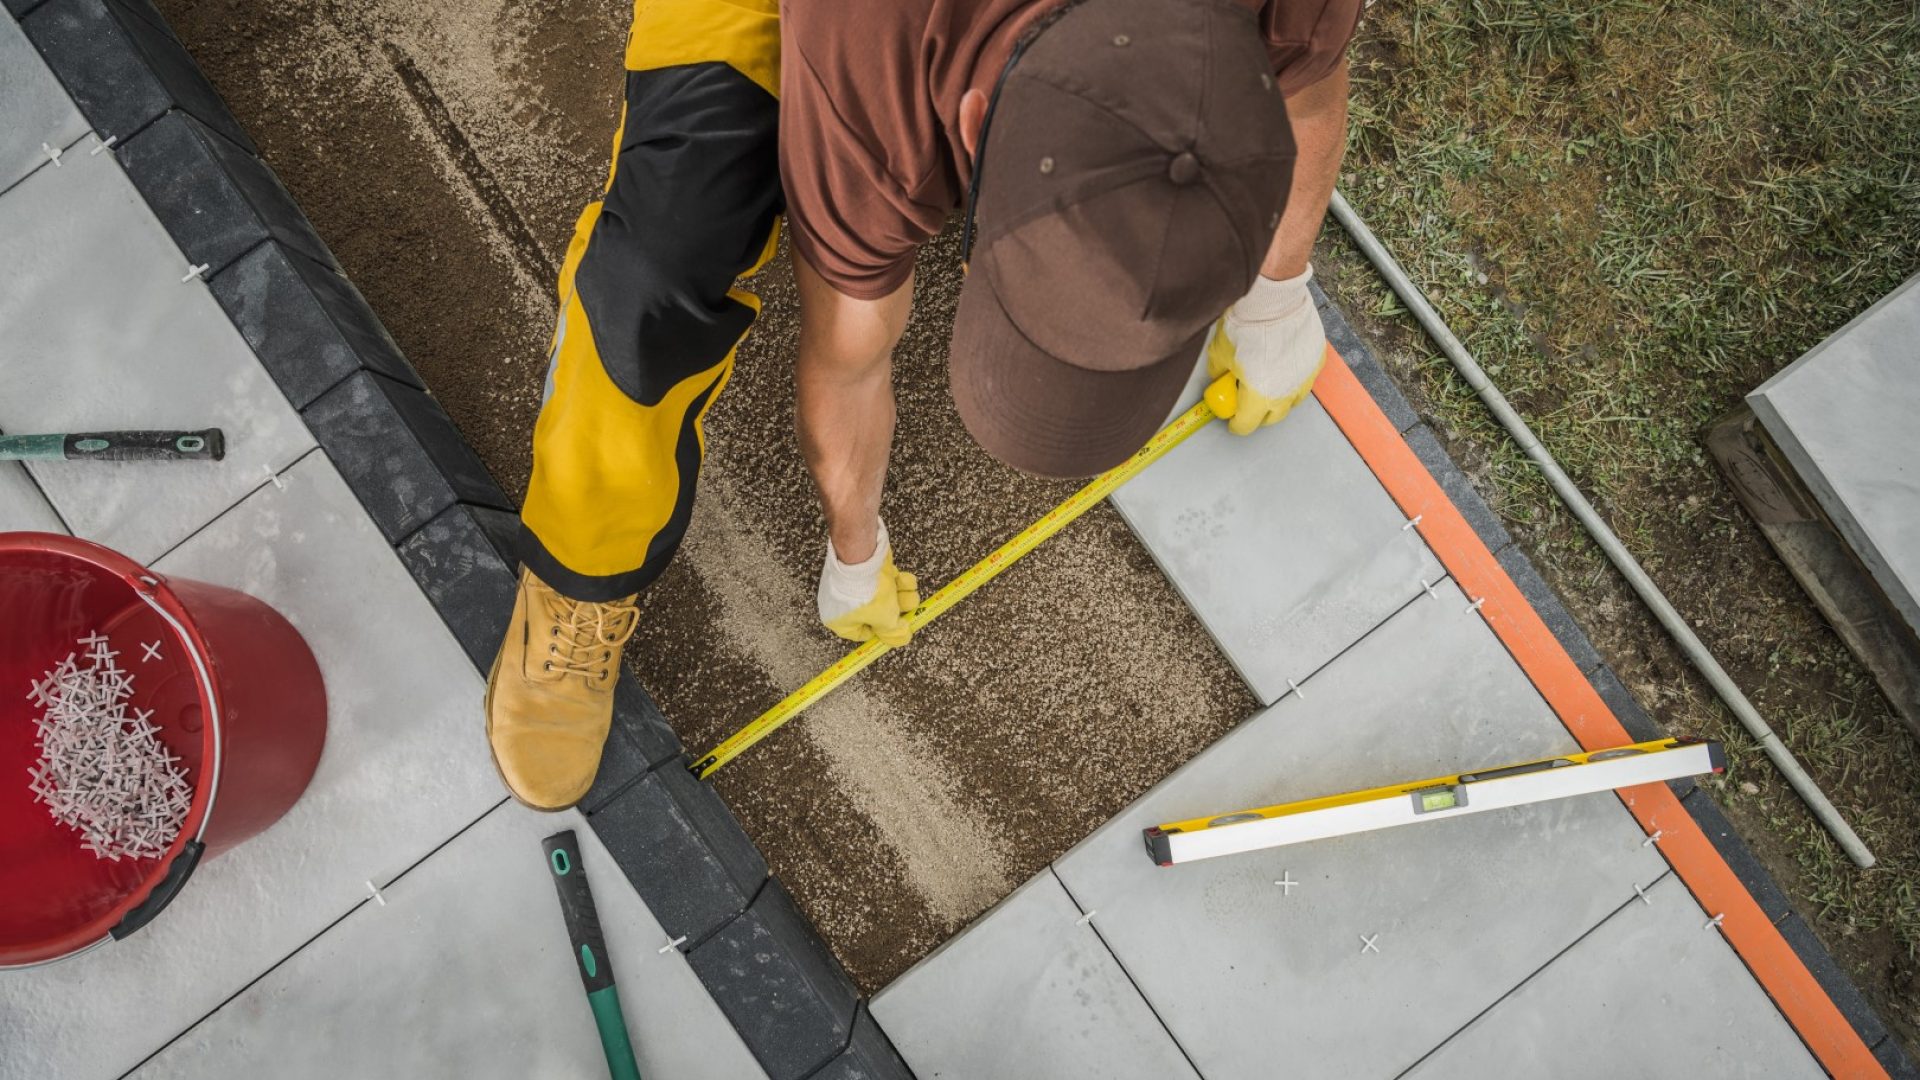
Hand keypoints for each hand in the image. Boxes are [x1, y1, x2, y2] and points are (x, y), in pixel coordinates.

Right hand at [817, 520, 919, 646]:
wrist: (861, 553)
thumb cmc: (864, 589)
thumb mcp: (884, 618)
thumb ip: (892, 631)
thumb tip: (900, 638)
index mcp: (839, 620)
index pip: (862, 633)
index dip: (882, 633)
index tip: (897, 631)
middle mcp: (844, 603)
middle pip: (876, 613)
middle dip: (896, 611)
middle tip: (909, 611)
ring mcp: (856, 584)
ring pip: (884, 596)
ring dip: (902, 596)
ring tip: (910, 594)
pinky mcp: (868, 569)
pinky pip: (885, 580)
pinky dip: (899, 581)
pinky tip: (905, 581)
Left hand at [1206, 266, 1328, 435]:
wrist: (1274, 300)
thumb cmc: (1246, 326)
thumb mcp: (1219, 353)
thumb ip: (1219, 372)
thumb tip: (1220, 377)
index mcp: (1258, 398)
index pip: (1245, 425)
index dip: (1235, 423)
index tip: (1232, 418)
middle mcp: (1285, 394)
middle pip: (1271, 418)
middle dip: (1258, 414)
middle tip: (1248, 402)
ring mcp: (1304, 379)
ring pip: (1292, 400)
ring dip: (1278, 397)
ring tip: (1268, 382)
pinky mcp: (1316, 362)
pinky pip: (1305, 377)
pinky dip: (1295, 375)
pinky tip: (1285, 362)